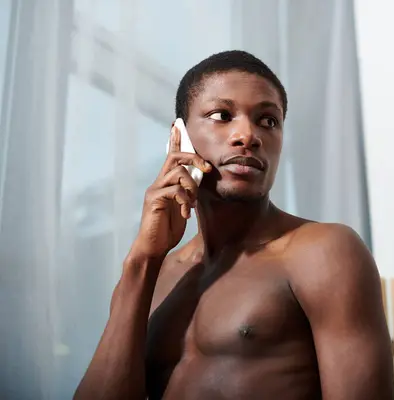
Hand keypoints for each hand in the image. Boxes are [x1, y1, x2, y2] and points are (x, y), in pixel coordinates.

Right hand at [130, 124, 211, 259]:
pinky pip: (175, 191)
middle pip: (175, 157)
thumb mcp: (183, 206)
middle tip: (207, 168)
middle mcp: (158, 182)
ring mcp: (155, 190)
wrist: (153, 247)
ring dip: (192, 186)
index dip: (175, 140)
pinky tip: (186, 213)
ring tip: (192, 203)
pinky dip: (185, 200)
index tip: (178, 124)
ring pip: (178, 173)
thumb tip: (201, 179)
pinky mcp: (154, 201)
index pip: (170, 156)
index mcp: (166, 182)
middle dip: (194, 158)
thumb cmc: (168, 228)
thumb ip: (188, 191)